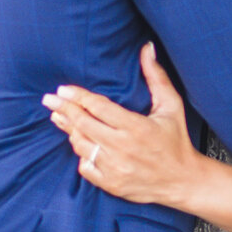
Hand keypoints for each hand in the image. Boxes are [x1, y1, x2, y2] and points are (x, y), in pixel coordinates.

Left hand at [42, 44, 203, 207]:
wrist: (182, 181)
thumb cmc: (176, 140)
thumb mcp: (171, 106)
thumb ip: (156, 76)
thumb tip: (147, 48)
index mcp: (136, 127)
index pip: (98, 107)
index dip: (77, 97)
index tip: (63, 90)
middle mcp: (123, 148)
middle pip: (83, 125)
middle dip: (63, 110)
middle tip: (49, 100)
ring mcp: (115, 168)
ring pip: (81, 145)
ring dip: (70, 130)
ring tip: (60, 118)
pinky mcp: (112, 184)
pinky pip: (86, 167)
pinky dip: (81, 155)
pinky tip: (81, 145)